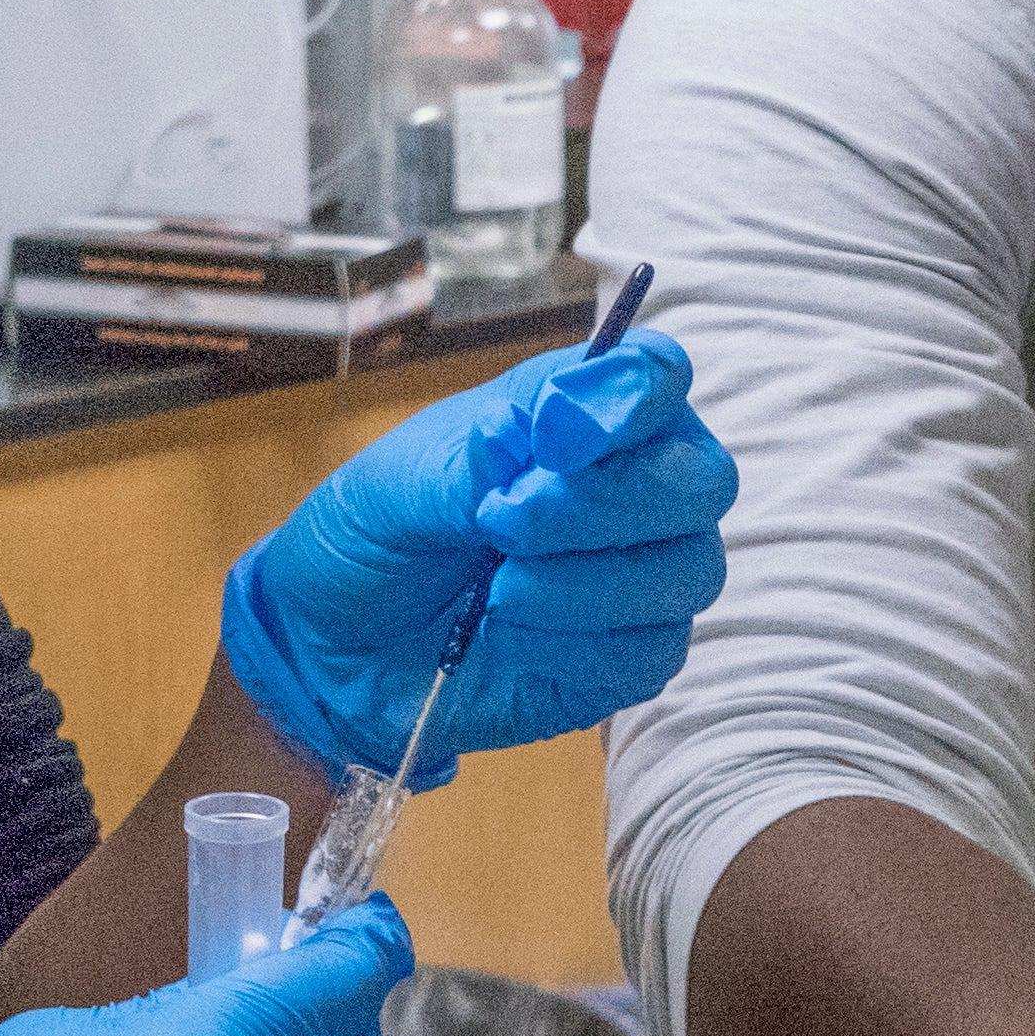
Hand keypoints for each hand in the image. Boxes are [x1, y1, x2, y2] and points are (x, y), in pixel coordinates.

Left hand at [221, 329, 735, 783]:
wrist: (332, 648)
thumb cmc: (375, 536)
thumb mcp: (402, 481)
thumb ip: (482, 455)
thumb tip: (550, 426)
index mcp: (582, 414)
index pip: (658, 377)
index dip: (625, 402)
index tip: (550, 436)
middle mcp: (633, 486)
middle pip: (702, 480)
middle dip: (604, 503)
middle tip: (503, 520)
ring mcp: (642, 576)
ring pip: (687, 571)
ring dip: (583, 582)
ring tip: (495, 588)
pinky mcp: (629, 657)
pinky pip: (651, 652)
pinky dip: (576, 644)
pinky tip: (513, 634)